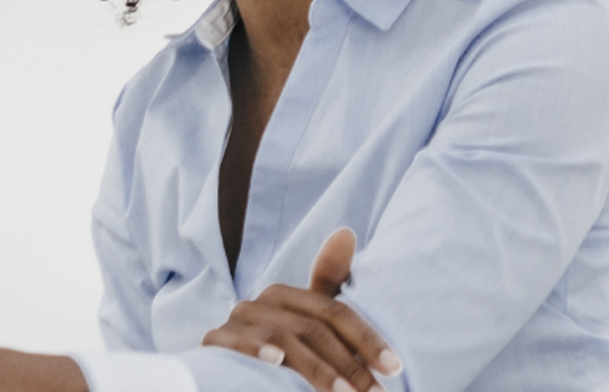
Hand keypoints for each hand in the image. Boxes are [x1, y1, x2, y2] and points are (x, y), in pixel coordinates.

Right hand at [202, 228, 401, 391]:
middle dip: (350, 364)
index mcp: (285, 295)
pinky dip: (256, 350)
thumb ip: (329, 288)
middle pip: (313, 328)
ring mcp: (235, 322)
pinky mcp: (213, 342)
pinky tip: (277, 363)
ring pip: (283, 340)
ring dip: (318, 370)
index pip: (334, 311)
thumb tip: (345, 231)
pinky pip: (234, 343)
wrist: (229, 378)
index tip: (395, 367)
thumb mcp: (307, 325)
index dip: (367, 338)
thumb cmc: (278, 353)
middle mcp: (259, 302)